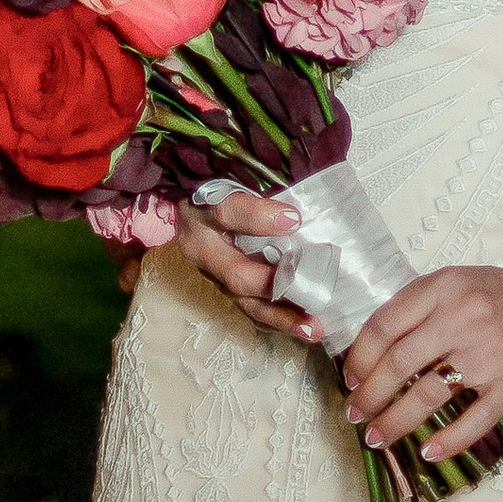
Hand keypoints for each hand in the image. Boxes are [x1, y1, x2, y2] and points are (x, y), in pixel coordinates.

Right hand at [172, 186, 315, 341]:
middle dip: (275, 286)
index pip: (227, 212)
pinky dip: (276, 321)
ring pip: (245, 301)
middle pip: (237, 273)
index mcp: (203, 211)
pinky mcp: (224, 288)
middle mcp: (204, 249)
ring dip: (280, 317)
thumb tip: (297, 206)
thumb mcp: (231, 174)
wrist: (189, 204)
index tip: (294, 219)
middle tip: (312, 291)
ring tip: (313, 327)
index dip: (258, 217)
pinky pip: (250, 309)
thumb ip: (260, 184)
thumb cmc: (219, 181)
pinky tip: (303, 328)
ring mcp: (214, 274)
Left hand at [341, 258, 502, 465]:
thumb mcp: (461, 284)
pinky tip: (429, 451)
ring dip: (396, 422)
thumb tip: (374, 351)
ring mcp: (489, 350)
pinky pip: (473, 419)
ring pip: (428, 394)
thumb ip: (422, 308)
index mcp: (444, 288)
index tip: (349, 381)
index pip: (384, 326)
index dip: (359, 359)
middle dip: (370, 397)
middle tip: (357, 416)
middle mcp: (463, 316)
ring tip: (379, 438)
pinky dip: (447, 440)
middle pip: (399, 363)